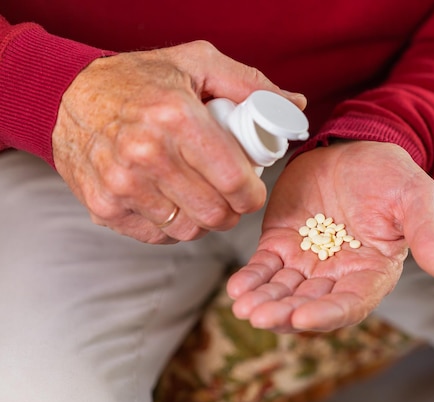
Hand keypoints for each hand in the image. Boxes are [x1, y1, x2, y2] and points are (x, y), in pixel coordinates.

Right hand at [52, 41, 305, 242]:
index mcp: (177, 119)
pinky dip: (173, 226)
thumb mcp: (198, 63)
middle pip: (215, 214)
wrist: (70, 93)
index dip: (253, 196)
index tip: (252, 191)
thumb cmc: (141, 78)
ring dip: (203, 220)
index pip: (235, 183)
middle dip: (233, 211)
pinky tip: (172, 203)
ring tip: (200, 196)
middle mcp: (147, 155)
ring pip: (189, 230)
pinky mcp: (104, 206)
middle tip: (230, 197)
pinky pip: (158, 236)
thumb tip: (295, 106)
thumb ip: (250, 84)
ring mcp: (122, 185)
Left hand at [227, 141, 433, 331]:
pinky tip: (237, 287)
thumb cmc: (391, 176)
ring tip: (242, 306)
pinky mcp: (280, 244)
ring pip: (282, 291)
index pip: (350, 304)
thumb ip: (428, 232)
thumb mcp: (416, 198)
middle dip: (284, 313)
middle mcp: (336, 276)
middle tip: (259, 316)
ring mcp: (306, 262)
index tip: (303, 317)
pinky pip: (264, 267)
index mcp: (371, 273)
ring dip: (263, 302)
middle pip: (309, 304)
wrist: (356, 150)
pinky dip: (251, 278)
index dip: (327, 314)